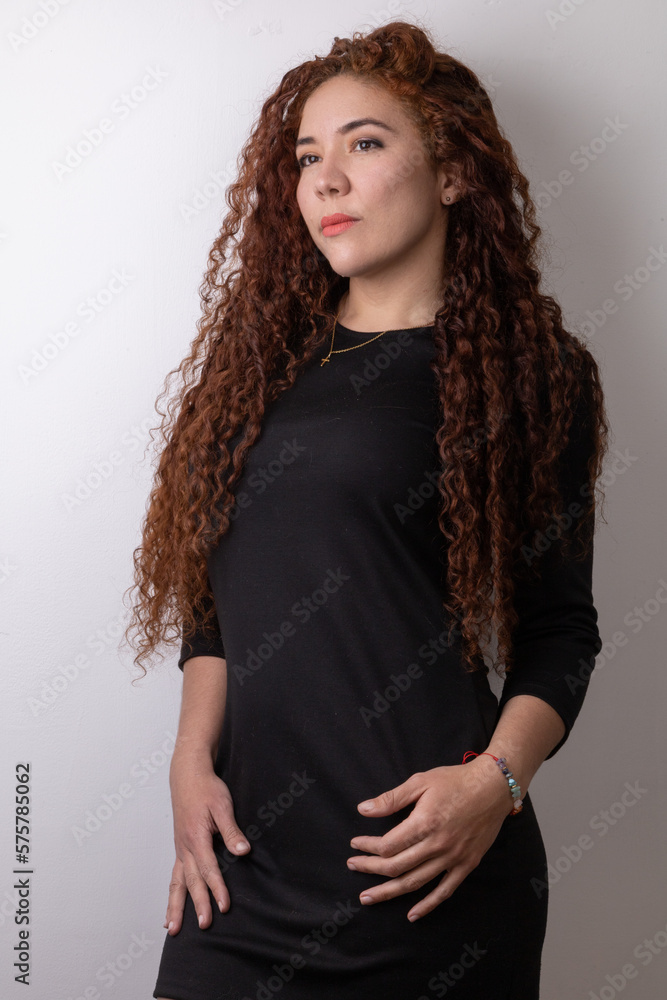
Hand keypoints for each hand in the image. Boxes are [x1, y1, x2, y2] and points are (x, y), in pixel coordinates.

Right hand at [164, 752, 250, 934]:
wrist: (188, 776)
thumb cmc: (206, 789)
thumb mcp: (223, 806)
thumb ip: (231, 830)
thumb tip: (243, 851)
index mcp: (197, 837)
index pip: (209, 868)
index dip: (217, 888)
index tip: (225, 906)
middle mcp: (185, 847)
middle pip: (192, 881)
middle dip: (198, 904)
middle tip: (205, 925)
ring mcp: (180, 849)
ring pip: (177, 883)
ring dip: (175, 906)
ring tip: (172, 929)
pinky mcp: (180, 848)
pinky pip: (174, 876)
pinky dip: (172, 894)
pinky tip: (169, 910)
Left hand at [346, 758, 512, 921]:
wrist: (493, 787)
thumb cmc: (455, 781)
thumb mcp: (420, 782)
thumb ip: (391, 798)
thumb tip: (363, 810)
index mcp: (424, 823)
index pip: (387, 845)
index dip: (367, 847)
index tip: (355, 844)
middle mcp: (437, 845)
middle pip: (396, 866)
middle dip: (371, 869)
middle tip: (353, 867)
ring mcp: (453, 858)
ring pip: (415, 883)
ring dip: (389, 893)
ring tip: (369, 897)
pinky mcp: (466, 865)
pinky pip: (445, 891)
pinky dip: (428, 905)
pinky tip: (412, 915)